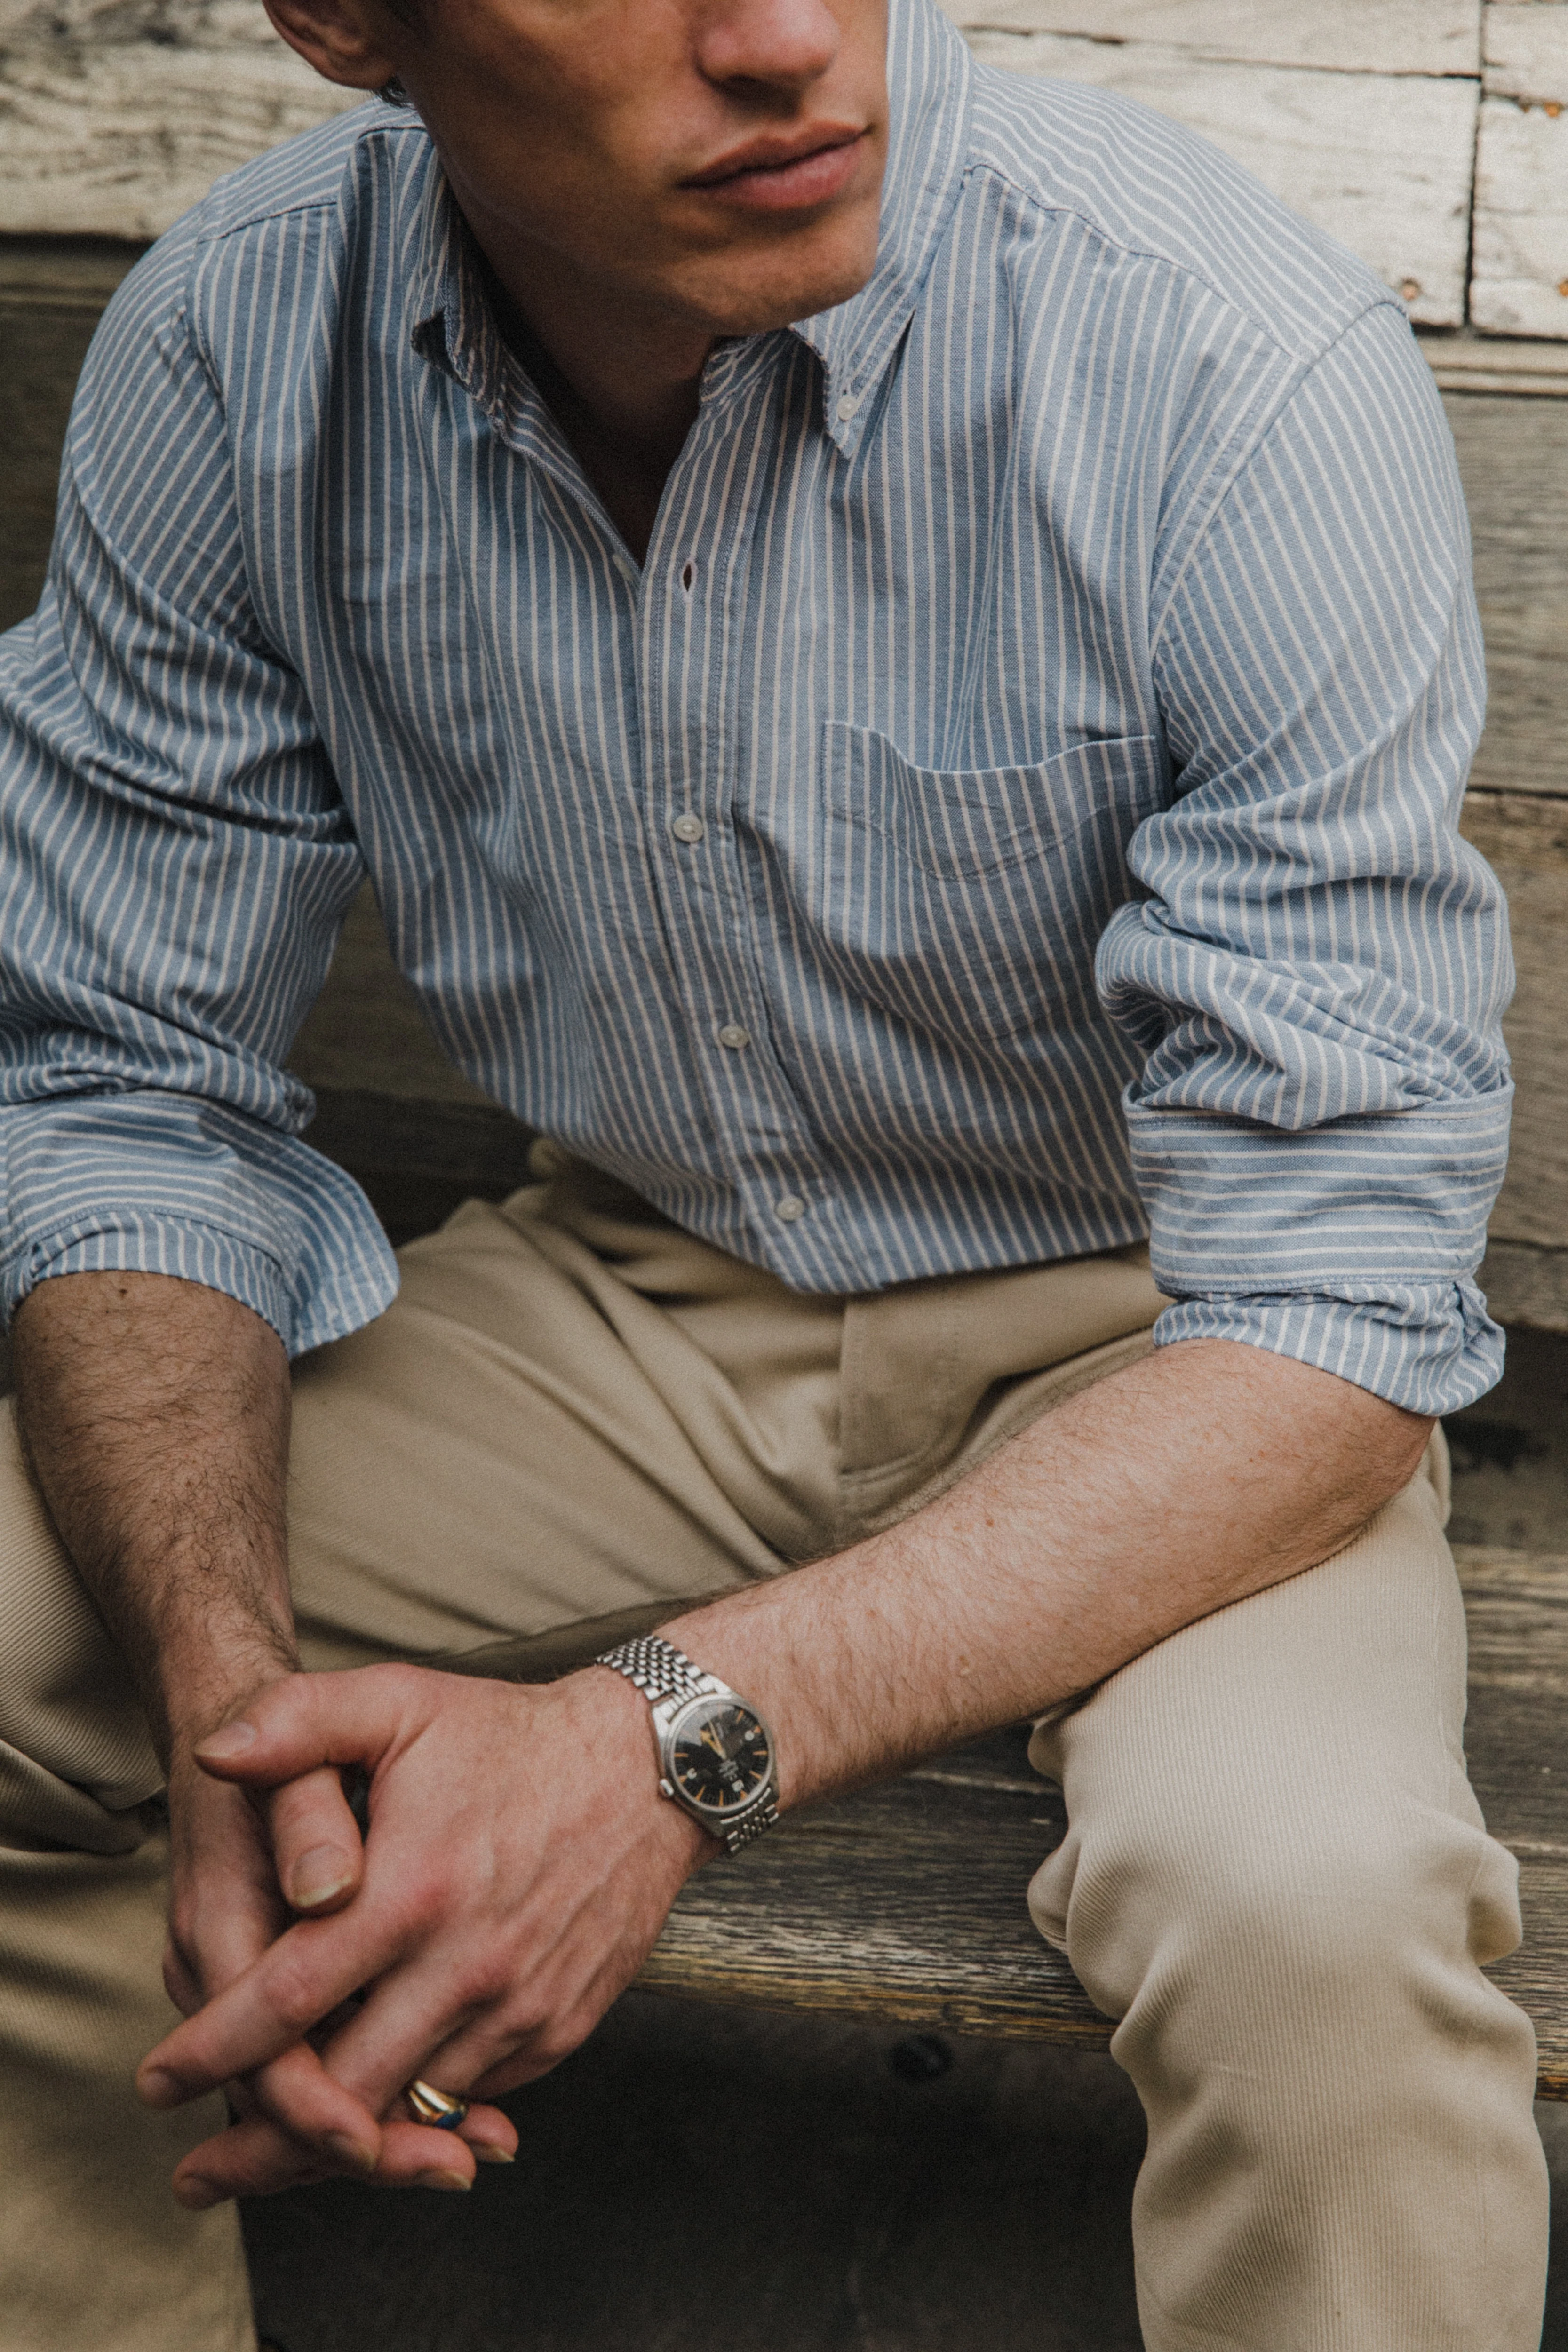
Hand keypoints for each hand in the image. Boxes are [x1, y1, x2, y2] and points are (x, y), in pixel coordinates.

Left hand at [138, 1663, 705, 2204]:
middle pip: (344, 2094)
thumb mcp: (402, 1700)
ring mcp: (519, 2005)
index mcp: (413, 1890)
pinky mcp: (559, 2027)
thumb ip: (299, 1717)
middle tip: (197, 2174)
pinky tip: (374, 2119)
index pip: (289, 1999)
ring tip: (269, 2163)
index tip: (157, 2081)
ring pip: (409, 2112)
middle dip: (260, 2146)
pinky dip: (418, 2115)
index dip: (214, 2050)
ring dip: (338, 2146)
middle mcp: (467, 1964)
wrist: (652, 1768)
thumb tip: (210, 1751)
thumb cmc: (511, 1734)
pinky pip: (470, 2095)